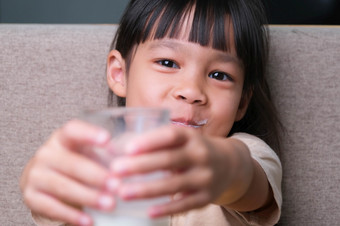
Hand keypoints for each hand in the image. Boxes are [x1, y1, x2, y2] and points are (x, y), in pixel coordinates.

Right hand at [20, 120, 117, 224]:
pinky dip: (72, 215)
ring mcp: (36, 175)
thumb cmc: (75, 162)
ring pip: (63, 187)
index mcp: (62, 138)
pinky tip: (89, 221)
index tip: (107, 139)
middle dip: (96, 176)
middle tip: (117, 185)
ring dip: (89, 197)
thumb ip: (106, 153)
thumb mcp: (87, 152)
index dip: (89, 134)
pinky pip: (52, 207)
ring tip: (110, 204)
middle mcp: (46, 153)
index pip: (73, 130)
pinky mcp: (31, 196)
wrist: (44, 179)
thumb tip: (129, 158)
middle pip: (72, 164)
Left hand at [110, 125, 235, 217]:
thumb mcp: (183, 138)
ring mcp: (205, 177)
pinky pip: (184, 205)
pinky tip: (148, 211)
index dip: (150, 141)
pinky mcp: (206, 197)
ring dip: (146, 189)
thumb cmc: (194, 149)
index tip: (127, 148)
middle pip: (169, 160)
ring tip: (123, 192)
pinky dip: (166, 208)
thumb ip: (159, 141)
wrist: (229, 164)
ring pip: (174, 185)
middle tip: (115, 170)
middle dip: (140, 166)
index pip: (170, 136)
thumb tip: (120, 147)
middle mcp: (200, 155)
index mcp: (191, 137)